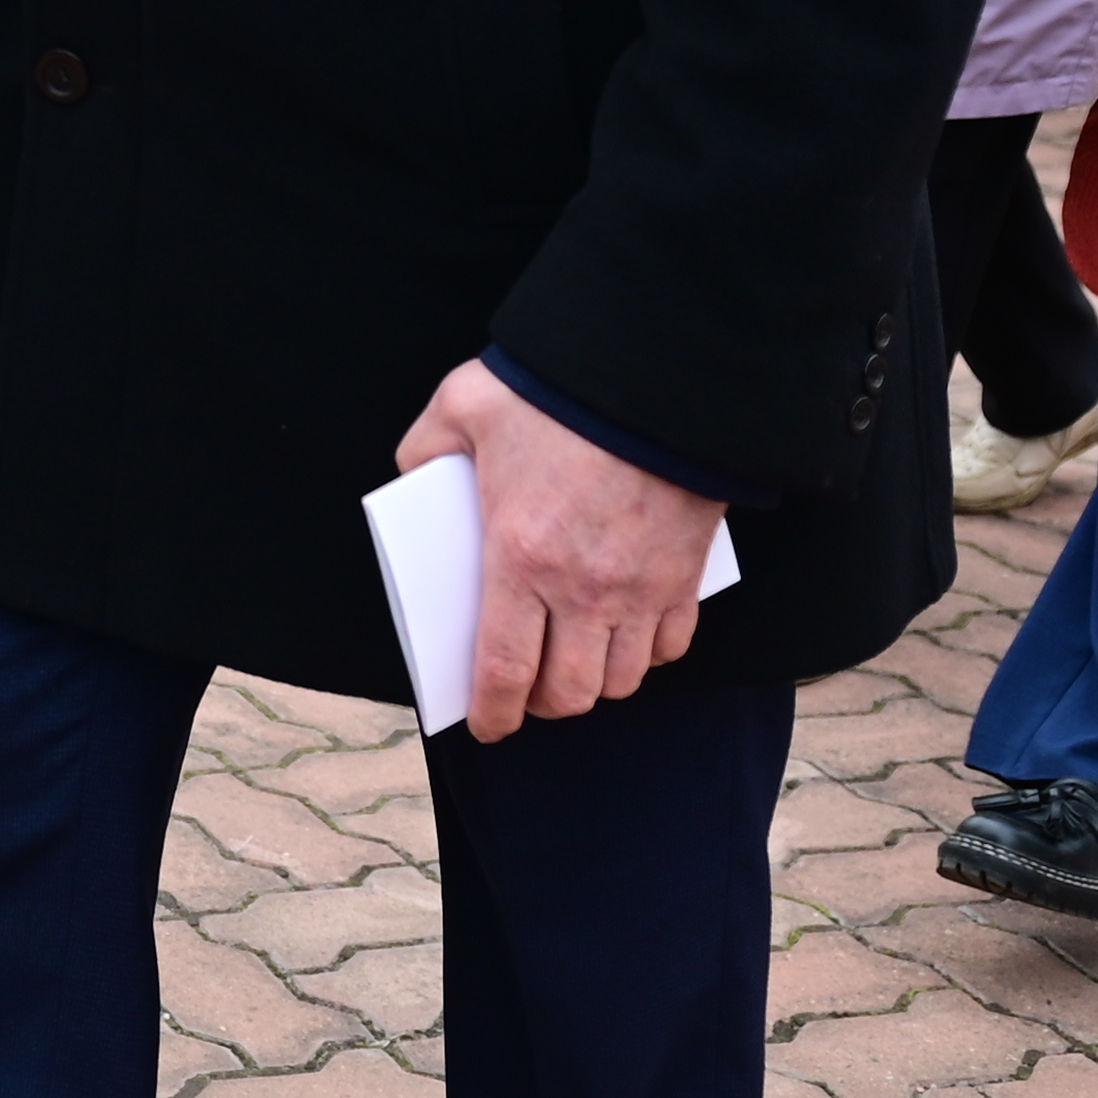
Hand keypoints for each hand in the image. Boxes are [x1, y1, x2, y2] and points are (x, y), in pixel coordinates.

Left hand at [393, 360, 718, 745]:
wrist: (658, 373)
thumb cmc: (556, 391)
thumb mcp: (464, 405)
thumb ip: (426, 446)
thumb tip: (412, 477)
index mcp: (520, 558)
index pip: (504, 671)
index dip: (494, 713)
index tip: (488, 725)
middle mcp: (583, 589)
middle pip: (569, 692)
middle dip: (544, 704)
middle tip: (529, 692)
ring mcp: (641, 588)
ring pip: (623, 680)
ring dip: (596, 684)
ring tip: (576, 666)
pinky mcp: (686, 573)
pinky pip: (671, 645)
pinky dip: (648, 655)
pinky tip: (629, 639)